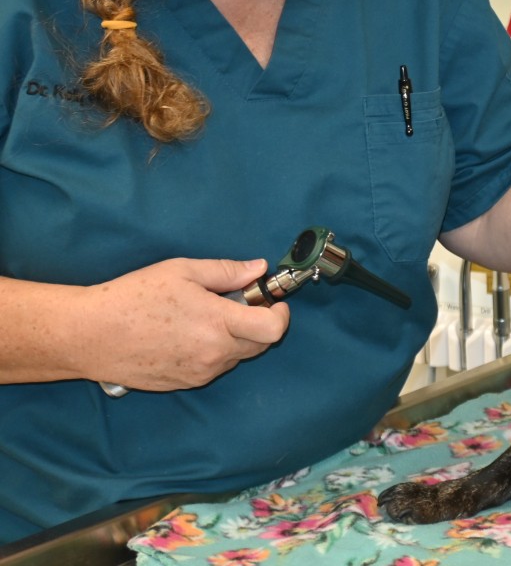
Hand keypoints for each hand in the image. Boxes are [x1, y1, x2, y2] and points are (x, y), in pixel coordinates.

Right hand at [86, 258, 290, 390]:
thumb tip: (258, 269)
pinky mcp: (183, 384)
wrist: (89, 335)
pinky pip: (212, 368)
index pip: (273, 329)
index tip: (273, 302)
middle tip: (236, 304)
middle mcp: (213, 354)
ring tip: (203, 318)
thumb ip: (226, 271)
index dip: (280, 315)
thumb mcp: (182, 271)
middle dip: (258, 324)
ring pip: (235, 357)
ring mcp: (198, 373)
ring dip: (233, 339)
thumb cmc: (132, 297)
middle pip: (260, 345)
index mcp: (218, 323)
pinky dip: (212, 352)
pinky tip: (186, 335)